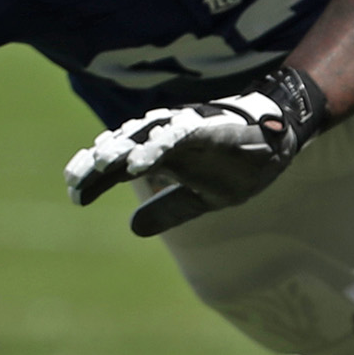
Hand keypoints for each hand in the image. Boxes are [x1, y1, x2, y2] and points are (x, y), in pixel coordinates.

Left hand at [65, 68, 326, 226]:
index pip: (120, 162)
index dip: (96, 176)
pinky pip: (180, 134)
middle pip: (125, 146)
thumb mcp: (200, 198)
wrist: (279, 138)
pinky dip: (158, 145)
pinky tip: (139, 163)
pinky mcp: (210, 128)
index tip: (75, 194)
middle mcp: (167, 138)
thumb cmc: (235, 163)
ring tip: (101, 164)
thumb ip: (168, 209)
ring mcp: (188, 130)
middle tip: (75, 180)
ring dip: (123, 148)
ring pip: (147, 135)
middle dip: (99, 163)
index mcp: (162, 154)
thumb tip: (134, 226)